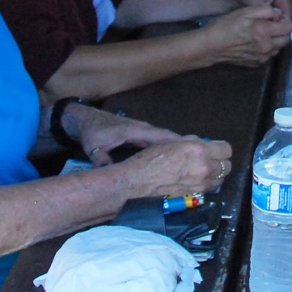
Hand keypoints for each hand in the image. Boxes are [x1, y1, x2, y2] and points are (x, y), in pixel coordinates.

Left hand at [70, 108, 193, 166]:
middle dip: (186, 146)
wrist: (85, 118)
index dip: (177, 144)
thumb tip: (106, 172)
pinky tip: (181, 156)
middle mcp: (144, 129)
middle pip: (170, 138)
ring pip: (167, 139)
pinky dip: (172, 147)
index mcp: (136, 131)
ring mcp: (144, 131)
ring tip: (199, 157)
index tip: (194, 150)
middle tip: (206, 155)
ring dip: (181, 147)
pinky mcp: (142, 135)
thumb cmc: (91, 131)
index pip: (161, 137)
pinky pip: (162, 141)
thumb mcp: (94, 146)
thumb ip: (101, 158)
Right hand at [114, 136, 234, 196]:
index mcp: (198, 150)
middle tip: (209, 160)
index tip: (215, 149)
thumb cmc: (150, 160)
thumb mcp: (173, 142)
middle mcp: (203, 168)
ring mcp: (200, 185)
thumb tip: (203, 143)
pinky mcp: (195, 197)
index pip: (226, 149)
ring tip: (201, 172)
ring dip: (214, 176)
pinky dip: (205, 186)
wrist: (137, 183)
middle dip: (220, 162)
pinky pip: (208, 190)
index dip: (220, 148)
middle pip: (227, 166)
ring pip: (220, 180)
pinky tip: (194, 182)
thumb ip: (193, 142)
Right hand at [202, 5, 291, 65]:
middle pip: (286, 38)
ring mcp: (263, 57)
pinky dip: (268, 48)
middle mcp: (266, 47)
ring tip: (263, 33)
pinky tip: (256, 42)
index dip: (284, 19)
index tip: (276, 16)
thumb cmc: (227, 26)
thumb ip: (265, 10)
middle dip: (282, 30)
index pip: (288, 26)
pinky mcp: (257, 63)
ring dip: (276, 40)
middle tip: (271, 24)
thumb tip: (279, 13)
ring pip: (279, 47)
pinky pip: (270, 55)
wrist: (212, 46)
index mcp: (264, 32)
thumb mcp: (245, 11)